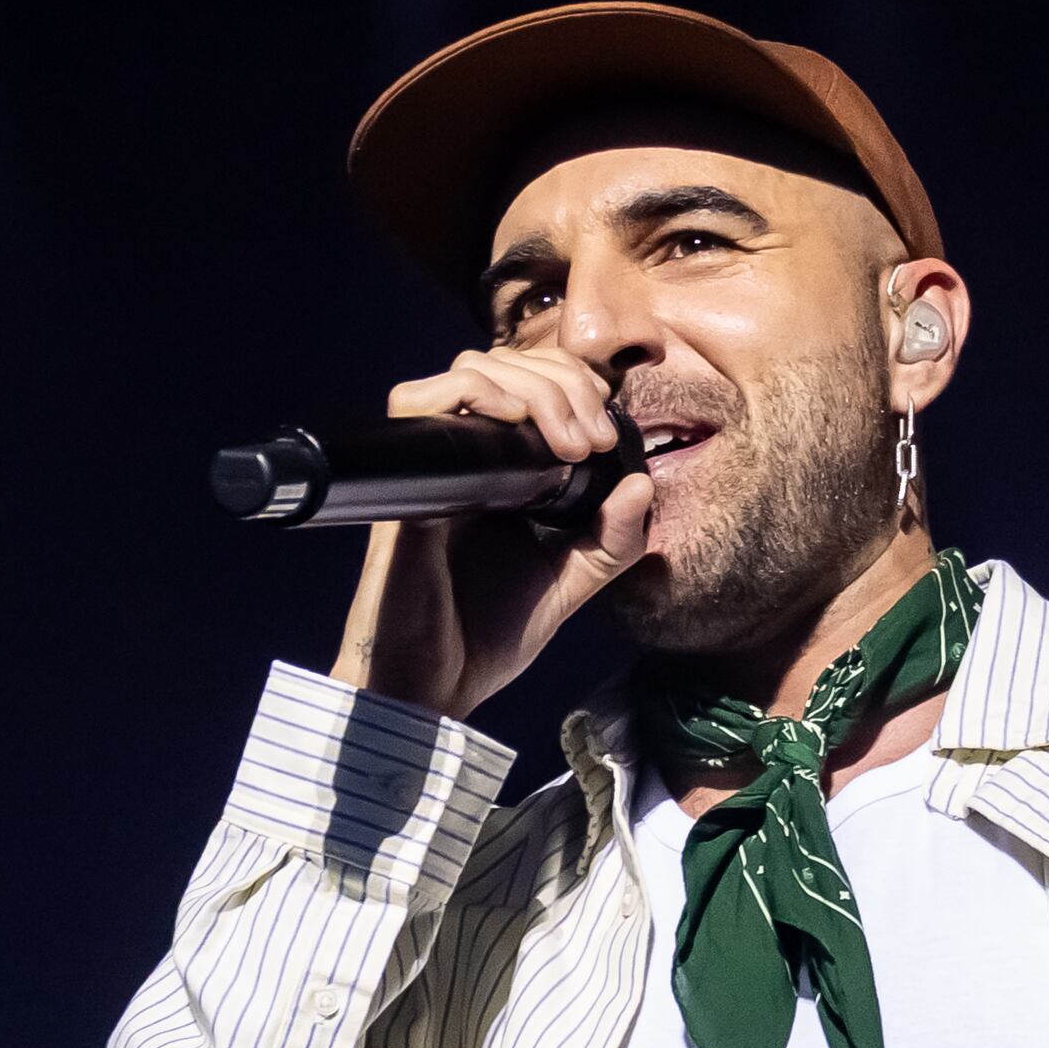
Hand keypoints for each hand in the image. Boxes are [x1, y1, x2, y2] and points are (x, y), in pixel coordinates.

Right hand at [330, 345, 657, 719]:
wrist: (438, 685)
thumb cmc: (488, 635)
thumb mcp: (572, 581)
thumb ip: (612, 538)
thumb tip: (641, 482)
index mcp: (500, 469)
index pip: (528, 379)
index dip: (572, 382)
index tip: (605, 434)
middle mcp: (464, 457)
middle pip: (503, 362)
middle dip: (563, 383)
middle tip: (592, 440)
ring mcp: (433, 466)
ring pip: (469, 370)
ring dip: (531, 387)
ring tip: (569, 443)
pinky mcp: (407, 484)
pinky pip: (419, 406)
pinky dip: (472, 394)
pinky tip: (514, 423)